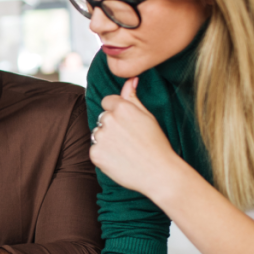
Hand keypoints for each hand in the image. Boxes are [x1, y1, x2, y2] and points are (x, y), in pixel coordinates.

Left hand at [90, 77, 184, 198]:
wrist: (159, 173)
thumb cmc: (157, 144)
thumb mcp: (147, 116)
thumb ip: (133, 97)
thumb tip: (130, 79)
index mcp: (122, 108)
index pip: (107, 101)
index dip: (117, 112)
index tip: (126, 124)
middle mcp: (108, 120)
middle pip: (102, 118)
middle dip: (111, 126)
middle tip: (128, 140)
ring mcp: (100, 137)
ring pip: (97, 133)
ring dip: (106, 140)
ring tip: (125, 150)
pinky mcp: (95, 154)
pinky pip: (95, 150)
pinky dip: (103, 155)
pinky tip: (119, 160)